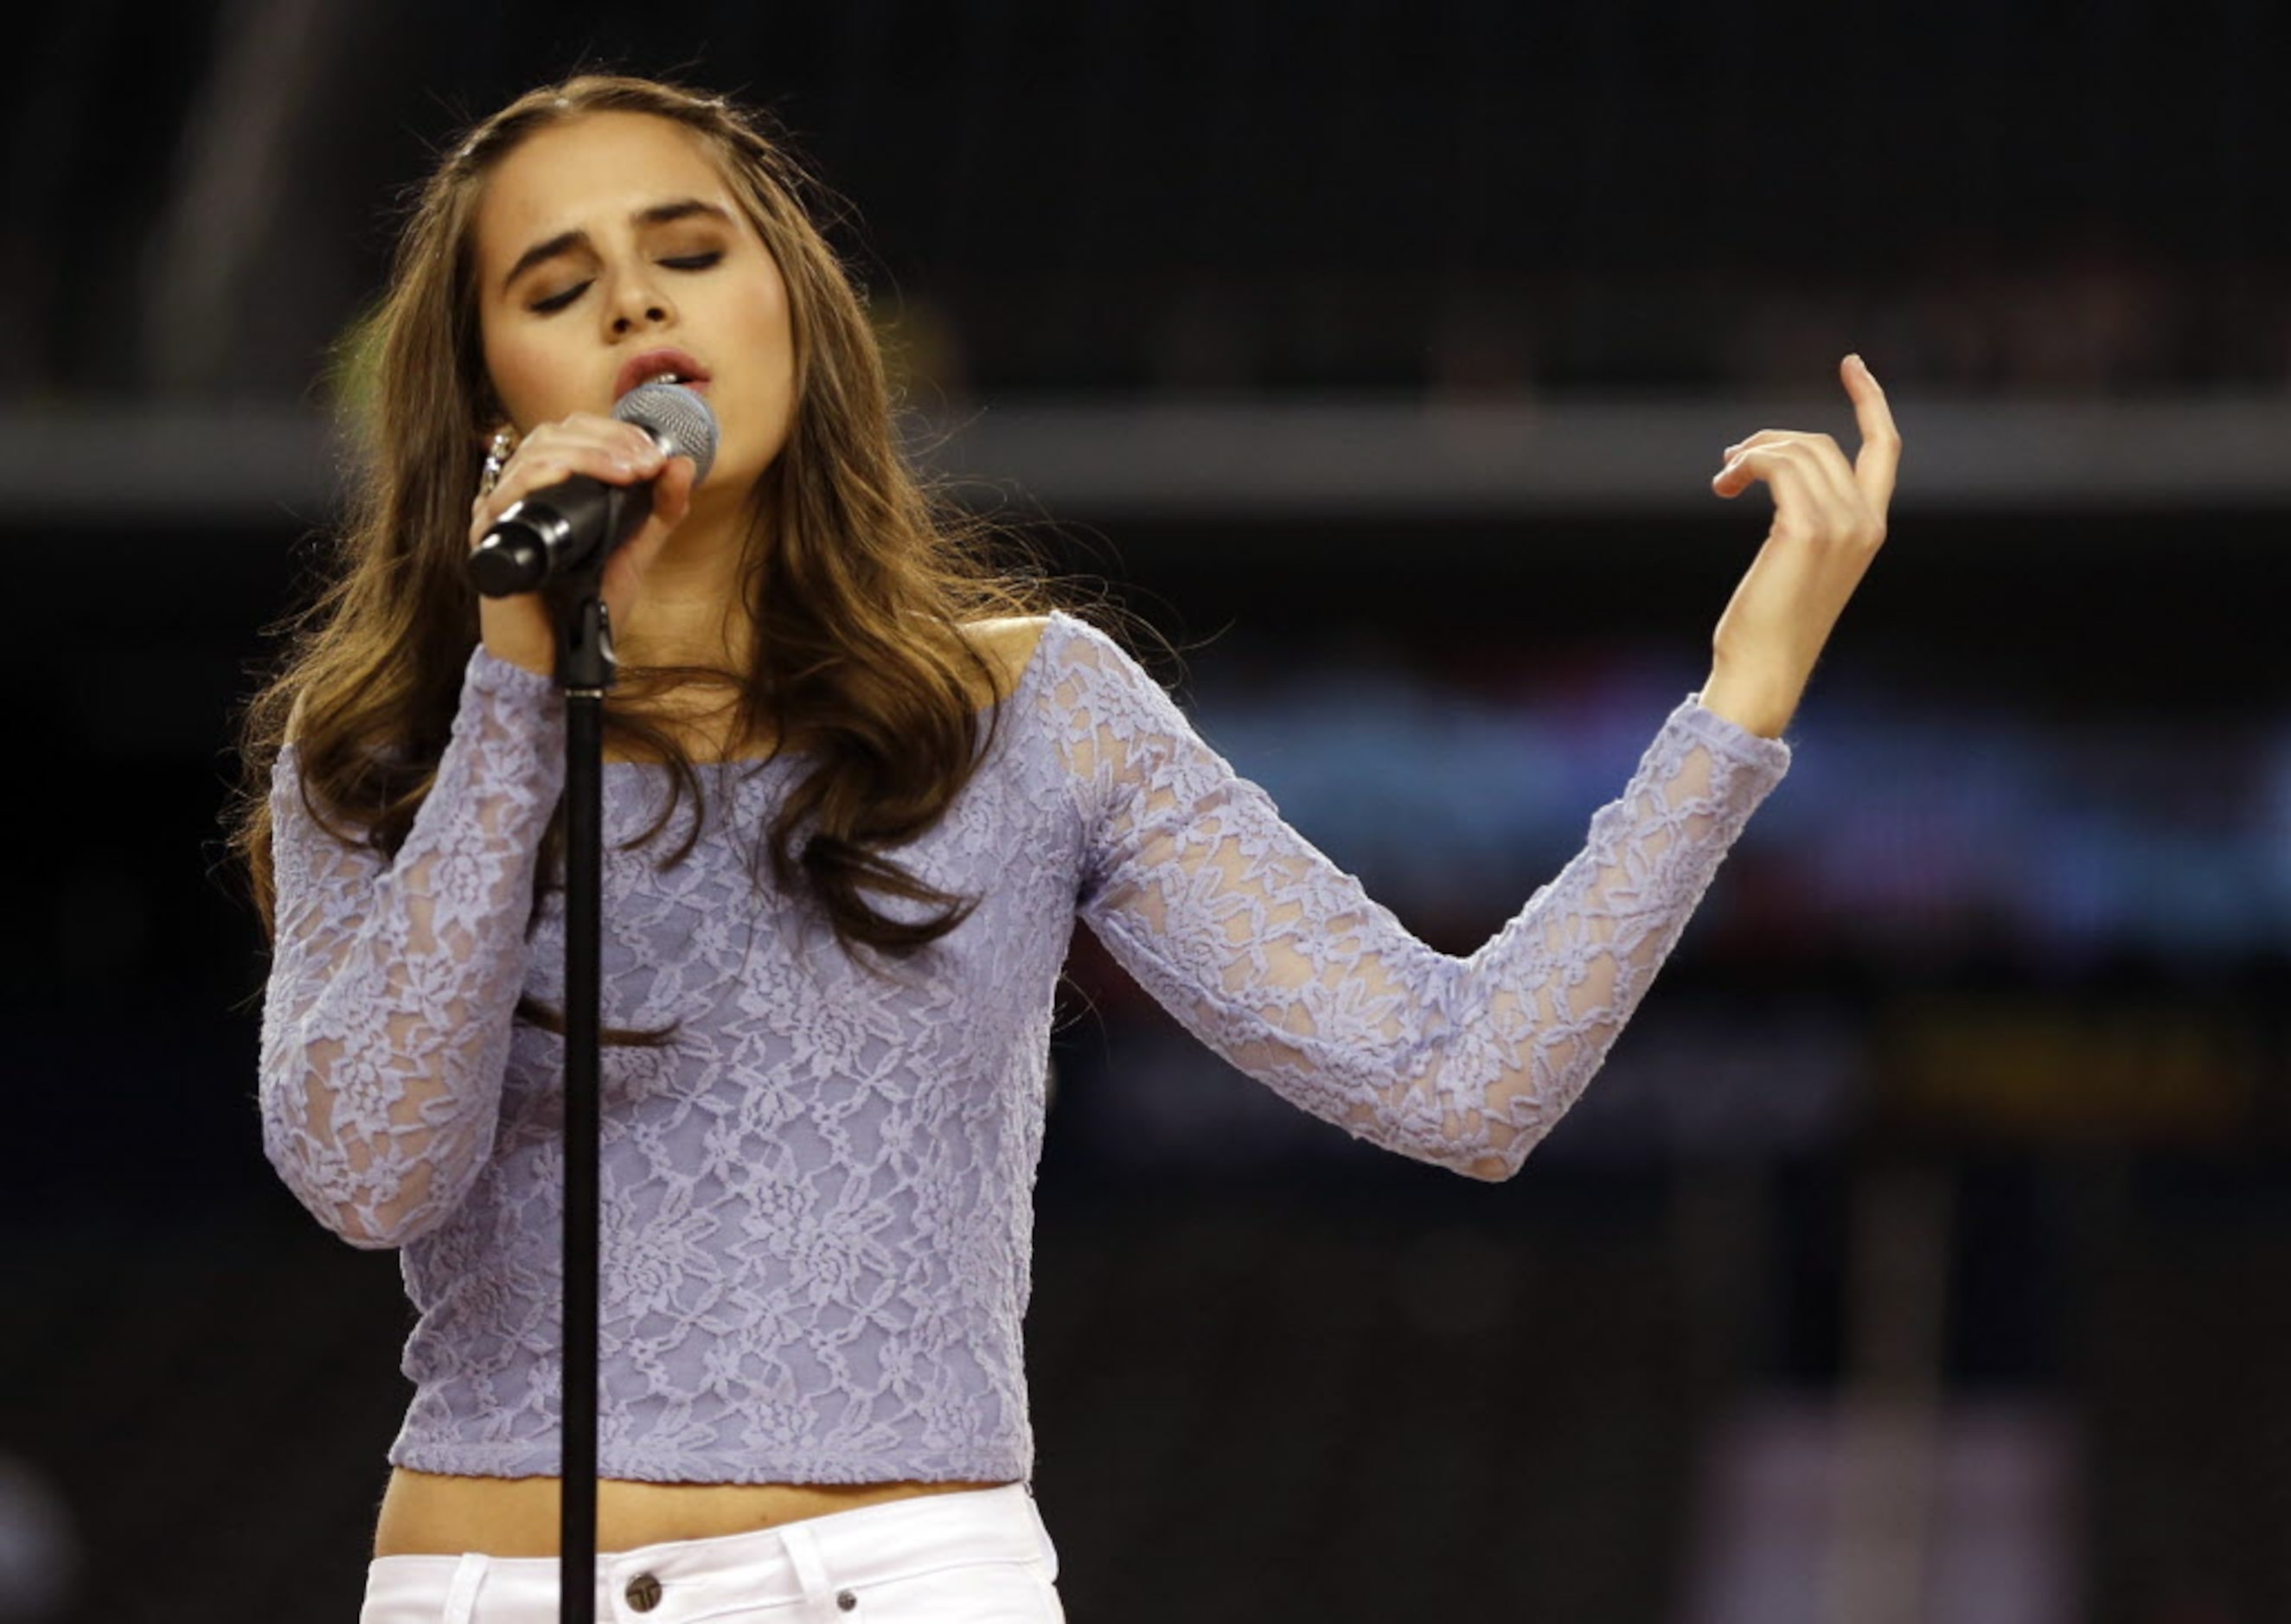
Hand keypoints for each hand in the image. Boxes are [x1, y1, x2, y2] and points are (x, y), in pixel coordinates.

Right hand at [466, 413, 698, 675]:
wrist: (556, 658)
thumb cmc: (587, 605)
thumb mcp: (635, 552)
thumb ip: (660, 512)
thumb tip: (682, 464)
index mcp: (555, 487)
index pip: (575, 433)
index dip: (615, 432)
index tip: (654, 453)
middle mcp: (524, 491)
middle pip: (553, 434)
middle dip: (605, 440)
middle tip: (645, 462)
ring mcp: (503, 510)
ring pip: (532, 454)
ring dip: (583, 454)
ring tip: (625, 471)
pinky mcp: (488, 536)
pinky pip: (504, 493)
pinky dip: (536, 477)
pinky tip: (565, 474)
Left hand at [1698, 355, 1899, 737]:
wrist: (1763, 670)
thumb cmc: (1769, 626)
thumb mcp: (1796, 563)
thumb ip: (1804, 518)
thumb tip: (1769, 473)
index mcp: (1871, 529)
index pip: (1885, 449)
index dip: (1871, 401)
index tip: (1852, 364)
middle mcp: (1866, 523)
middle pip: (1822, 443)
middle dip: (1772, 441)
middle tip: (1732, 463)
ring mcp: (1841, 526)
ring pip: (1797, 450)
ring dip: (1752, 454)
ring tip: (1725, 480)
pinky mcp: (1806, 530)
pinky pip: (1777, 466)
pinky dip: (1748, 464)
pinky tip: (1727, 484)